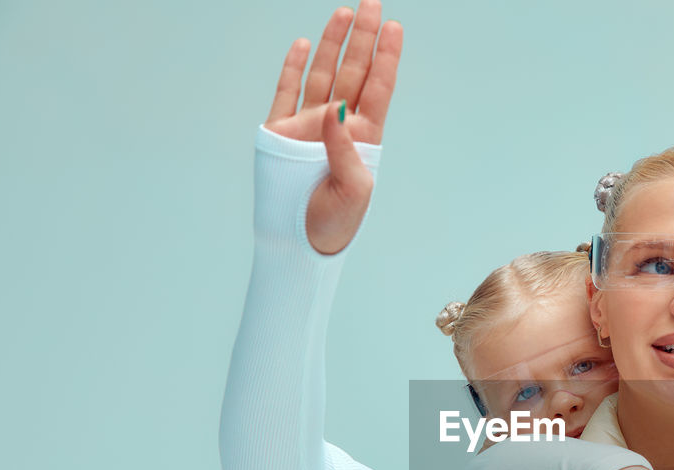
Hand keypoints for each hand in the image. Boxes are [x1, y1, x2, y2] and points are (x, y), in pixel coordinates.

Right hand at [264, 2, 402, 254]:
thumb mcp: (352, 189)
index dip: (386, 57)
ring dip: (333, 43)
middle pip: (354, 71)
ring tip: (345, 12)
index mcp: (363, 138)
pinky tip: (304, 44)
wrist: (298, 242)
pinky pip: (286, 91)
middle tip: (372, 3)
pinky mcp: (279, 132)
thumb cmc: (335, 222)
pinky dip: (293, 67)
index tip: (394, 27)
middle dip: (364, 37)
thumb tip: (336, 108)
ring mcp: (308, 125)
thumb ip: (345, 147)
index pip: (378, 88)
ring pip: (323, 74)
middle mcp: (337, 125)